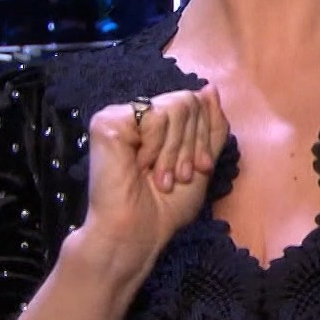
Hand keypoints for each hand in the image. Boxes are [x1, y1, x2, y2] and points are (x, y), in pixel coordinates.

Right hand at [80, 86, 227, 272]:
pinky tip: (139, 167)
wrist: (138, 231)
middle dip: (191, 145)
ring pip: (176, 107)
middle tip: (177, 177)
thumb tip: (211, 88)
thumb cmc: (165, 207)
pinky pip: (154, 115)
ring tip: (161, 177)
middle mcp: (139, 115)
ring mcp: (122, 116)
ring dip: (175, 151)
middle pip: (188, 102)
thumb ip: (211, 126)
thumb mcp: (201, 163)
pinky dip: (156, 147)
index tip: (198, 170)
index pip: (195, 103)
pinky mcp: (108, 121)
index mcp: (159, 123)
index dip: (203, 138)